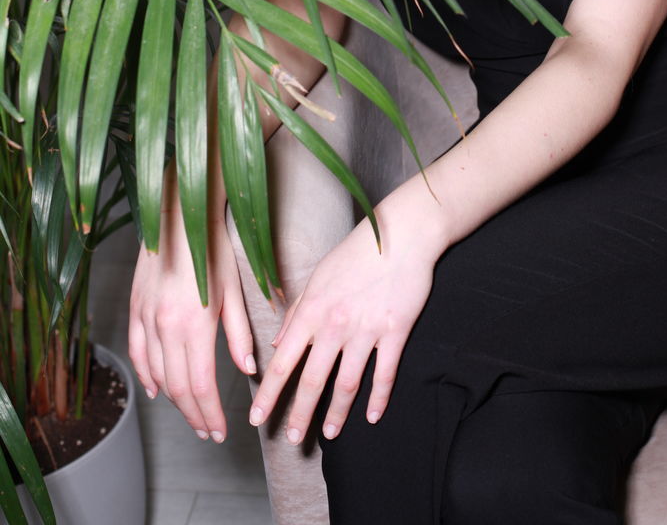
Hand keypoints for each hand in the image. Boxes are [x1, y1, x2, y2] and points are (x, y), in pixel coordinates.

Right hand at [128, 210, 257, 442]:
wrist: (179, 214)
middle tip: (208, 431)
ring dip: (173, 400)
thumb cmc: (212, 248)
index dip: (210, 413)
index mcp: (195, 324)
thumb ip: (240, 333)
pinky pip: (138, 352)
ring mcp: (146, 318)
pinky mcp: (135, 308)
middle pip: (178, 387)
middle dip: (194, 415)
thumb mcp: (233, 290)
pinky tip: (156, 390)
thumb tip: (249, 368)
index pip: (201, 384)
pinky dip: (146, 376)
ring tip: (190, 415)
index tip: (220, 432)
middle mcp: (166, 326)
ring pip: (157, 374)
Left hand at [248, 214, 435, 442]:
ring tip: (330, 434)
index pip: (284, 360)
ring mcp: (366, 329)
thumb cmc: (357, 252)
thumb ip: (297, 312)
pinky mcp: (395, 331)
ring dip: (336, 413)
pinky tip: (372, 416)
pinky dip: (378, 399)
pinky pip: (384, 373)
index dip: (269, 393)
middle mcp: (335, 324)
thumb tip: (276, 343)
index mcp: (313, 310)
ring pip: (347, 384)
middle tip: (291, 440)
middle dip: (299, 414)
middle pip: (312, 380)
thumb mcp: (319, 276)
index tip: (257, 418)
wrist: (402, 234)